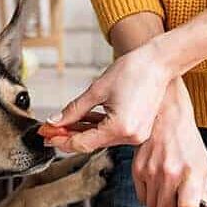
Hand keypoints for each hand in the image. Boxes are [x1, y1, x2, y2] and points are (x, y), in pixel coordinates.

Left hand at [48, 40, 174, 152]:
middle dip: (69, 136)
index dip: (62, 140)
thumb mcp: (97, 90)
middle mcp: (130, 136)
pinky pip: (112, 132)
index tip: (47, 135)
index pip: (83, 143)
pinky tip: (83, 121)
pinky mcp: (139, 129)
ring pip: (101, 139)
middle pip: (92, 143)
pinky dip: (98, 127)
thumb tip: (55, 121)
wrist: (159, 63)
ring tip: (64, 124)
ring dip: (83, 132)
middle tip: (50, 130)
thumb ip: (74, 110)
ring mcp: (137, 134)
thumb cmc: (132, 70)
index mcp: (120, 128)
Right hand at [132, 78, 206, 206]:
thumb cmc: (187, 143)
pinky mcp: (137, 170)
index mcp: (190, 174)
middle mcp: (169, 174)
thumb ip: (203, 194)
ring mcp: (150, 172)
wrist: (167, 118)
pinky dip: (150, 197)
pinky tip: (158, 185)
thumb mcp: (204, 167)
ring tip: (169, 195)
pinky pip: (142, 198)